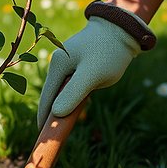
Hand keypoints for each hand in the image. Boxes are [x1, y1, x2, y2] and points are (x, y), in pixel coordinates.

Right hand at [36, 14, 141, 128]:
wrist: (123, 28)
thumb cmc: (109, 52)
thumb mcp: (92, 75)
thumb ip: (73, 94)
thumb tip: (55, 113)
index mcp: (57, 66)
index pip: (46, 99)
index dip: (44, 120)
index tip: (43, 138)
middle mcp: (57, 64)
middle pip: (51, 96)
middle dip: (53, 115)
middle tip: (56, 135)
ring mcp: (66, 63)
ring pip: (62, 91)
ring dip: (64, 106)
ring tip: (66, 124)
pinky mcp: (77, 63)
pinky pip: (71, 85)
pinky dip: (73, 97)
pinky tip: (79, 105)